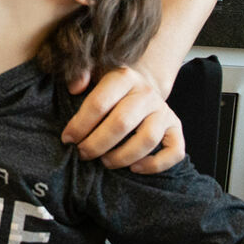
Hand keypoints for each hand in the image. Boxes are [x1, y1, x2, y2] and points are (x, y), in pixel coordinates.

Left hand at [63, 64, 185, 172]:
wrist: (141, 88)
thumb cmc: (110, 89)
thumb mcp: (93, 75)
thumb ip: (79, 75)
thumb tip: (75, 87)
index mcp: (124, 77)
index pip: (99, 103)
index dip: (80, 125)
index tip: (68, 139)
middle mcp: (147, 93)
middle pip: (122, 123)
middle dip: (97, 144)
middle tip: (83, 154)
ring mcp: (164, 112)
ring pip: (147, 139)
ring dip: (122, 156)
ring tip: (105, 162)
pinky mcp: (176, 129)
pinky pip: (174, 152)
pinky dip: (155, 165)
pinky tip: (134, 168)